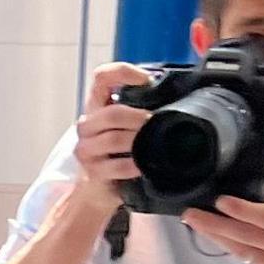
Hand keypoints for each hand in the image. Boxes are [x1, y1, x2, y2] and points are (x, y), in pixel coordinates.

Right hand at [60, 63, 158, 216]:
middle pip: (112, 112)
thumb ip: (140, 109)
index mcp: (96, 106)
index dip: (124, 73)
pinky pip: (116, 165)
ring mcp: (86, 149)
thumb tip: (178, 96)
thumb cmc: (117, 154)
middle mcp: (87, 125)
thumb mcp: (126, 127)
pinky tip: (143, 166)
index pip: (102, 77)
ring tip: (153, 144)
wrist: (98, 190)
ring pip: (113, 139)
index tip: (146, 81)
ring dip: (138, 141)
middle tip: (157, 123)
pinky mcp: (92, 171)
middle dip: (139, 118)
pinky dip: (133, 165)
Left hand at [180, 141, 263, 263]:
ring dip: (215, 235)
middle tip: (190, 213)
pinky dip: (229, 245)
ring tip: (193, 222)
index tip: (221, 201)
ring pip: (240, 250)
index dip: (244, 210)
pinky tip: (213, 233)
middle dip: (216, 224)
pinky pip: (245, 259)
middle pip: (248, 236)